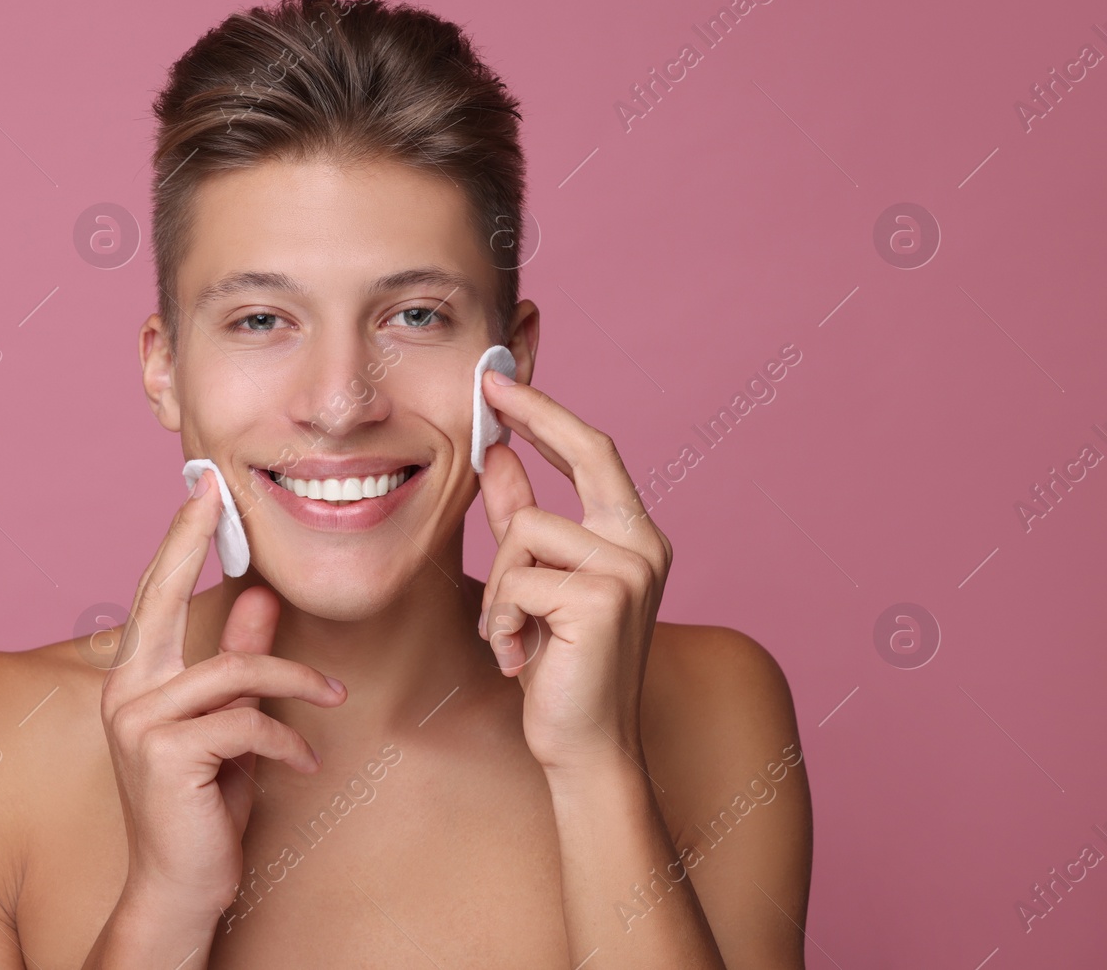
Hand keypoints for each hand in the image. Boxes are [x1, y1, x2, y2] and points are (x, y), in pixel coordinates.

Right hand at [99, 467, 347, 916]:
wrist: (183, 887)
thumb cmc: (205, 805)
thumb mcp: (230, 721)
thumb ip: (238, 659)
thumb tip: (258, 595)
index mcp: (134, 678)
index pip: (154, 595)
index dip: (177, 540)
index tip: (200, 490)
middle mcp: (124, 691)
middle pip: (160, 598)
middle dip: (189, 541)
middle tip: (220, 496)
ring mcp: (137, 722)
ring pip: (234, 671)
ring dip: (295, 682)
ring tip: (330, 701)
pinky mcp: (165, 752)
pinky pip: (247, 721)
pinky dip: (287, 738)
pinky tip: (303, 761)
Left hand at [474, 370, 672, 773]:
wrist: (585, 749)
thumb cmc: (560, 669)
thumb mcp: (533, 583)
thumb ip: (518, 518)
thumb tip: (499, 456)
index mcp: (633, 536)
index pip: (594, 453)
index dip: (549, 413)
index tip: (504, 382)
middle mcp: (644, 544)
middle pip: (585, 452)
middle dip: (534, 414)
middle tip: (488, 389)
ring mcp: (630, 569)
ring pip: (525, 528)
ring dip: (499, 587)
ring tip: (512, 635)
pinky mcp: (603, 599)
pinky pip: (517, 578)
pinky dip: (502, 620)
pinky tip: (520, 658)